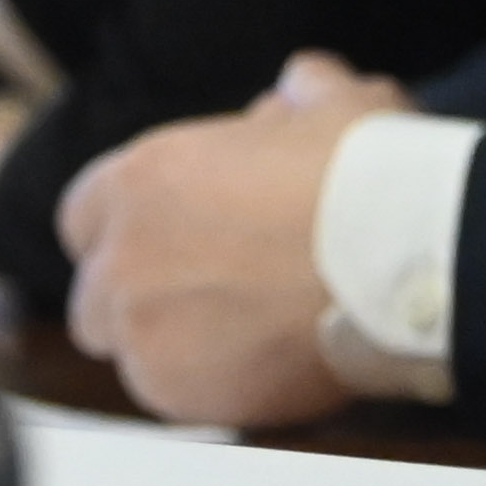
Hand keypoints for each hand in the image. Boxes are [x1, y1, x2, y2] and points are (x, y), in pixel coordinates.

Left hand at [57, 61, 398, 426]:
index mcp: (141, 179)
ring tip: (243, 336)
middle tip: (208, 296)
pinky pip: (174, 398)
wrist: (402, 260)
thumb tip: (298, 87)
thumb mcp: (334, 102)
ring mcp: (144, 333)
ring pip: (131, 352)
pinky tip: (261, 365)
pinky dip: (208, 388)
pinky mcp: (181, 395)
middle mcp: (123, 260)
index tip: (172, 240)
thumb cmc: (367, 174)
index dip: (128, 230)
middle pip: (96, 297)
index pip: (83, 216)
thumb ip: (298, 93)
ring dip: (173, 345)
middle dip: (140, 298)